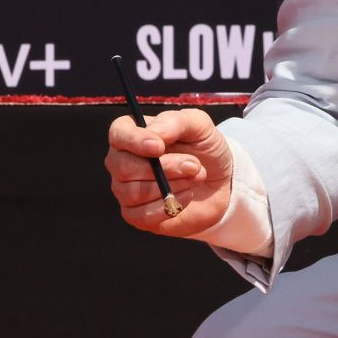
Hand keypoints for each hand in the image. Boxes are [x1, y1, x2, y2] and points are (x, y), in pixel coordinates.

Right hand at [105, 107, 234, 236]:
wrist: (220, 182)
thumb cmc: (204, 148)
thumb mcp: (199, 126)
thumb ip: (175, 122)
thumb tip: (154, 133)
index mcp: (133, 134)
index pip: (118, 134)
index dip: (134, 141)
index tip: (159, 147)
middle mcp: (122, 162)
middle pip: (124, 167)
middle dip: (165, 167)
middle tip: (193, 165)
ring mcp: (126, 190)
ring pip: (134, 192)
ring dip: (171, 186)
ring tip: (195, 177)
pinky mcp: (136, 215)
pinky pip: (142, 215)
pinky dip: (168, 206)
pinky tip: (187, 195)